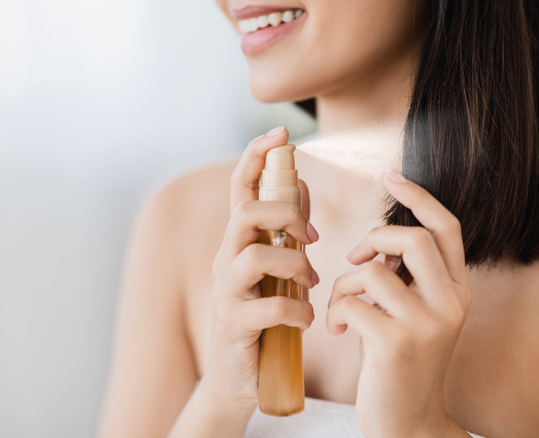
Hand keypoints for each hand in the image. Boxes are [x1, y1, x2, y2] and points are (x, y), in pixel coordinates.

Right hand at [202, 126, 319, 413]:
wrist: (241, 376)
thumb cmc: (264, 318)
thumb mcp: (276, 268)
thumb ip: (285, 228)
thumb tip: (300, 184)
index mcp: (239, 243)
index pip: (241, 188)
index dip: (256, 156)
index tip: (280, 132)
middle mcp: (226, 262)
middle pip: (244, 215)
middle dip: (284, 215)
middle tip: (312, 239)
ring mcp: (226, 294)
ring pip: (253, 257)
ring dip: (294, 265)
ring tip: (312, 285)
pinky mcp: (233, 326)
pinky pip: (266, 307)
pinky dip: (295, 310)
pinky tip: (306, 319)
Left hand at [326, 169, 471, 436]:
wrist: (406, 420)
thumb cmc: (400, 361)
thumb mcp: (413, 314)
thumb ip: (405, 277)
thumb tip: (378, 241)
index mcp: (457, 291)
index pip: (446, 228)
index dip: (418, 197)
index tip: (392, 175)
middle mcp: (451, 303)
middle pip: (413, 239)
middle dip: (373, 239)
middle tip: (355, 260)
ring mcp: (427, 324)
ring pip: (373, 272)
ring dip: (345, 285)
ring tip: (341, 309)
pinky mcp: (397, 344)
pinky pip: (352, 302)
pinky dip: (335, 312)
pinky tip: (337, 331)